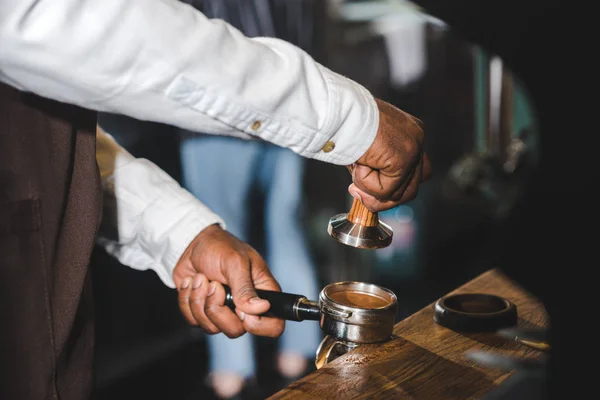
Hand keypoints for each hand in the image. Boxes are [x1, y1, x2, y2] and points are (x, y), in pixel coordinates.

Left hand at [172, 224, 283, 338]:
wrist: (191, 243)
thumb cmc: (220, 247)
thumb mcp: (235, 262)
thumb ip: (245, 287)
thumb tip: (260, 308)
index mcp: (263, 294)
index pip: (274, 325)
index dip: (258, 325)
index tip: (241, 309)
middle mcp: (245, 307)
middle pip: (237, 331)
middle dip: (218, 309)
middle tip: (214, 285)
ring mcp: (224, 311)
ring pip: (212, 328)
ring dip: (200, 300)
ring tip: (201, 278)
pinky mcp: (203, 312)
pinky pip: (194, 321)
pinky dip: (187, 300)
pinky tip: (191, 282)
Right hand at [348, 98, 431, 211]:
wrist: (341, 112)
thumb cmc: (345, 123)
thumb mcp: (366, 149)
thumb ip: (375, 169)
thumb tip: (369, 196)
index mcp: (409, 131)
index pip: (415, 170)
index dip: (393, 186)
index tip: (368, 189)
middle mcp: (416, 138)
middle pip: (412, 186)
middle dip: (385, 198)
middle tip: (360, 194)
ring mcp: (413, 149)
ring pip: (398, 193)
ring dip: (372, 191)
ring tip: (356, 175)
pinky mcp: (404, 160)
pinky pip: (385, 190)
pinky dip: (366, 184)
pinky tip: (359, 165)